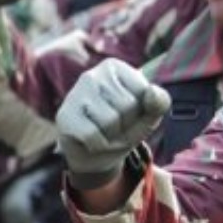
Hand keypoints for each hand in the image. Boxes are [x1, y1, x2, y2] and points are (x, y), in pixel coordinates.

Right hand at [55, 60, 170, 188]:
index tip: (130, 114)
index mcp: (114, 67)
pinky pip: (92, 135)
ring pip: (110, 121)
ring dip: (112, 136)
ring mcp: (74, 94)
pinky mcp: (64, 116)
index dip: (143, 111)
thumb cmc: (122, 128)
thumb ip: (159, 102)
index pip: (145, 91)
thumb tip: (151, 92)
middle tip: (115, 127)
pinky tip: (89, 140)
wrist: (93, 154)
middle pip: (127, 106)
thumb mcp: (149, 116)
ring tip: (103, 133)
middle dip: (126, 124)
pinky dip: (98, 144)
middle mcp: (91, 75)